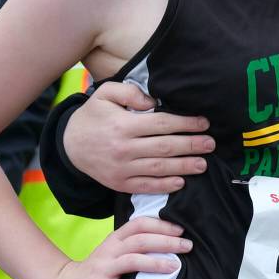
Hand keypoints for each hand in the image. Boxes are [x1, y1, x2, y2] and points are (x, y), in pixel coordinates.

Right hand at [43, 215, 192, 278]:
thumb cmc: (97, 270)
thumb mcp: (114, 252)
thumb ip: (134, 244)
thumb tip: (168, 239)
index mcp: (115, 239)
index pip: (139, 224)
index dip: (161, 225)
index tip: (181, 230)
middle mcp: (110, 250)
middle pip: (140, 240)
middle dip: (166, 241)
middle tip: (188, 246)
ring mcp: (103, 268)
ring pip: (131, 260)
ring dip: (155, 262)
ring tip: (175, 266)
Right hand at [64, 81, 214, 193]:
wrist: (68, 146)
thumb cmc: (92, 117)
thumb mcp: (104, 95)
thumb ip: (129, 93)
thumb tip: (153, 101)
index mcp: (123, 125)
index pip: (161, 124)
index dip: (185, 123)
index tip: (203, 123)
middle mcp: (123, 148)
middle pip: (165, 147)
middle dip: (191, 145)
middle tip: (210, 144)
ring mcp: (122, 169)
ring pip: (159, 168)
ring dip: (184, 166)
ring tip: (203, 164)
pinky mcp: (119, 183)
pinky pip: (146, 186)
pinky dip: (165, 186)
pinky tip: (181, 182)